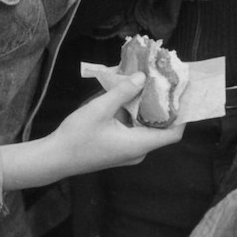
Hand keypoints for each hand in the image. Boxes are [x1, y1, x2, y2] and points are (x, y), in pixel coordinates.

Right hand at [0, 72, 183, 188]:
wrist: (53, 159)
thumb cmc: (77, 136)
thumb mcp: (99, 109)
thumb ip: (123, 92)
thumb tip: (143, 77)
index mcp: (138, 145)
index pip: (173, 133)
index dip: (182, 114)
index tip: (183, 93)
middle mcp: (137, 151)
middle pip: (160, 128)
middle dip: (162, 105)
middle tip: (162, 81)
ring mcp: (127, 153)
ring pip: (145, 128)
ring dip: (145, 107)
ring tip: (144, 83)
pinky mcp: (117, 150)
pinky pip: (133, 131)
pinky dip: (133, 114)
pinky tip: (125, 97)